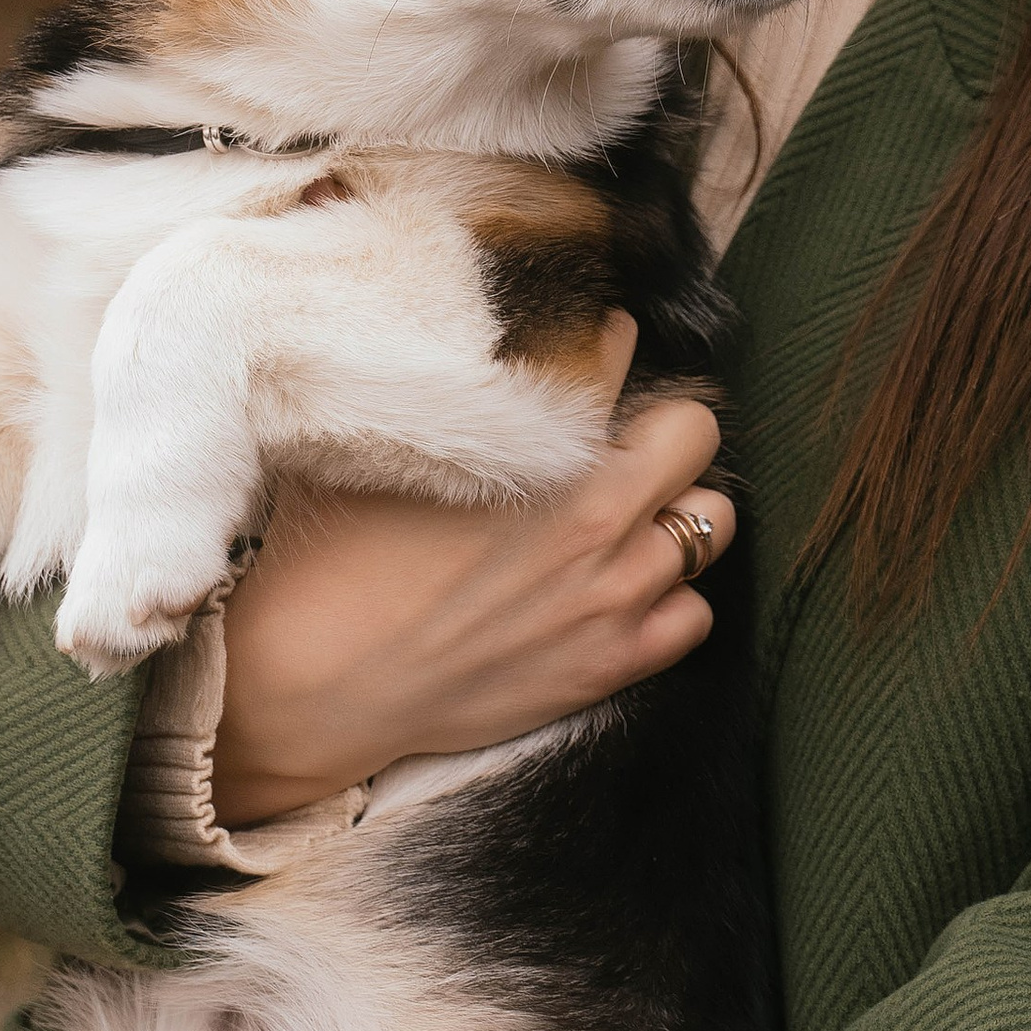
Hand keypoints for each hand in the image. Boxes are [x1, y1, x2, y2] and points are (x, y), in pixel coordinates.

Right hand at [212, 312, 735, 823]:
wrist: (317, 689)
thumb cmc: (333, 561)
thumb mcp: (383, 449)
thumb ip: (455, 395)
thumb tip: (480, 341)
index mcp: (538, 454)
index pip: (619, 354)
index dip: (606, 342)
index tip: (594, 347)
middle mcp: (597, 522)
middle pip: (697, 431)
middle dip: (664, 425)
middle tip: (622, 440)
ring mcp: (614, 599)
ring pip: (713, 524)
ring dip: (677, 511)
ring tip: (629, 517)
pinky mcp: (611, 666)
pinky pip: (696, 614)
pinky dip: (672, 597)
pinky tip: (620, 590)